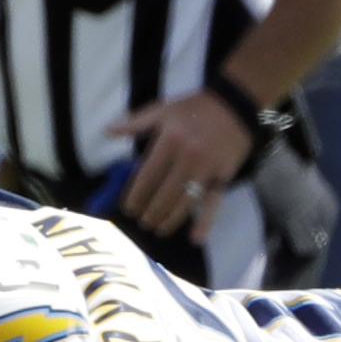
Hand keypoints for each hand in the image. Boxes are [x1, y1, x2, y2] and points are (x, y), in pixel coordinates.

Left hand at [106, 87, 254, 238]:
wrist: (234, 103)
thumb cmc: (194, 107)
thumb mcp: (162, 109)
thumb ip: (135, 123)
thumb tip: (106, 131)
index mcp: (170, 140)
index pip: (148, 176)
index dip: (136, 195)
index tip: (128, 208)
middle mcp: (188, 156)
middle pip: (165, 193)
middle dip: (151, 211)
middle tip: (142, 222)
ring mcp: (207, 168)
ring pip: (186, 202)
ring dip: (170, 220)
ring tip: (158, 229)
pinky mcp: (224, 175)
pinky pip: (214, 202)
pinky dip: (206, 222)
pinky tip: (195, 238)